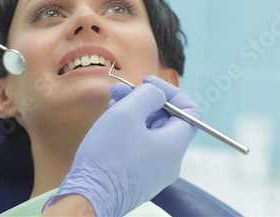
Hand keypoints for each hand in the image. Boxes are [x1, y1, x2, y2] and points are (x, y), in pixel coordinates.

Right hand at [44, 76, 198, 215]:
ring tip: (112, 104)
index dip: (169, 92)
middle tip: (120, 91)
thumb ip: (147, 96)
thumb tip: (156, 94)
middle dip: (144, 101)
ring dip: (135, 115)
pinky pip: (141, 148)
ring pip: (151, 134)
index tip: (146, 83)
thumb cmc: (108, 155)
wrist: (90, 195)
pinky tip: (112, 126)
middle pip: (166, 121)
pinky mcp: (139, 179)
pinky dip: (130, 132)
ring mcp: (155, 172)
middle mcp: (171, 161)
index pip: (189, 110)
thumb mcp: (127, 114)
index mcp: (175, 145)